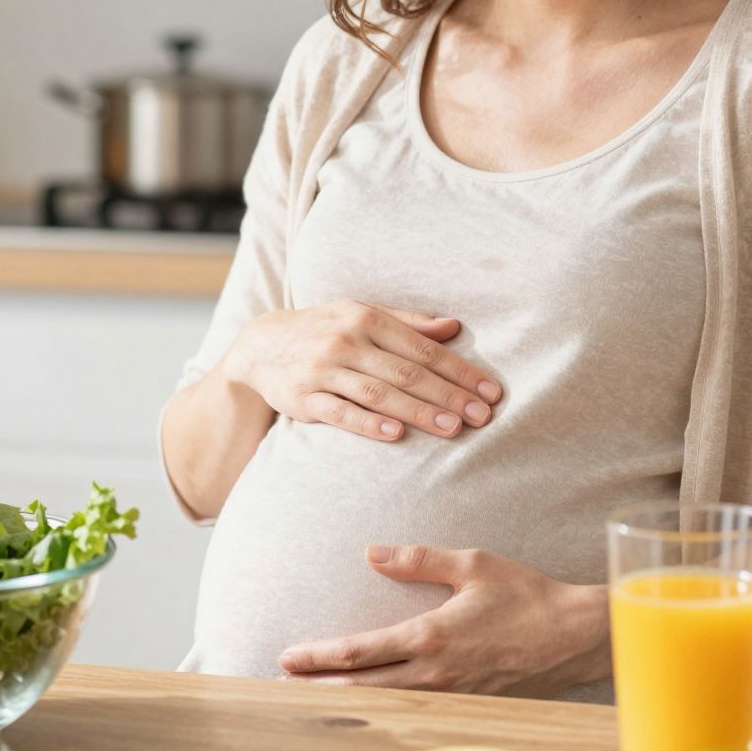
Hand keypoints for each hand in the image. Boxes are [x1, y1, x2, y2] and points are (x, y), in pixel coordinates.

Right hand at [224, 300, 501, 442]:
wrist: (261, 347)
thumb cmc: (325, 330)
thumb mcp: (362, 315)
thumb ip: (409, 323)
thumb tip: (454, 327)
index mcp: (368, 319)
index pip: (424, 349)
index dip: (460, 371)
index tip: (490, 391)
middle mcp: (347, 341)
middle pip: (407, 373)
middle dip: (449, 395)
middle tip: (482, 416)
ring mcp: (324, 370)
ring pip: (379, 394)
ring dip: (419, 412)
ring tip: (453, 429)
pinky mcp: (305, 398)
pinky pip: (341, 413)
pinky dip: (369, 424)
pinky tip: (397, 435)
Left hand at [278, 544, 610, 697]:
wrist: (574, 638)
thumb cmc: (527, 595)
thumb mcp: (473, 563)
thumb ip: (420, 560)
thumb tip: (372, 553)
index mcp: (430, 635)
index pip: (361, 651)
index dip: (320, 656)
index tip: (288, 657)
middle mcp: (435, 672)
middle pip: (362, 686)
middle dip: (319, 685)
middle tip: (281, 684)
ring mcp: (450, 693)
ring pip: (385, 702)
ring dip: (346, 699)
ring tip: (313, 696)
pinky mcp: (467, 702)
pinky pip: (414, 709)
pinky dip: (384, 708)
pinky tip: (370, 706)